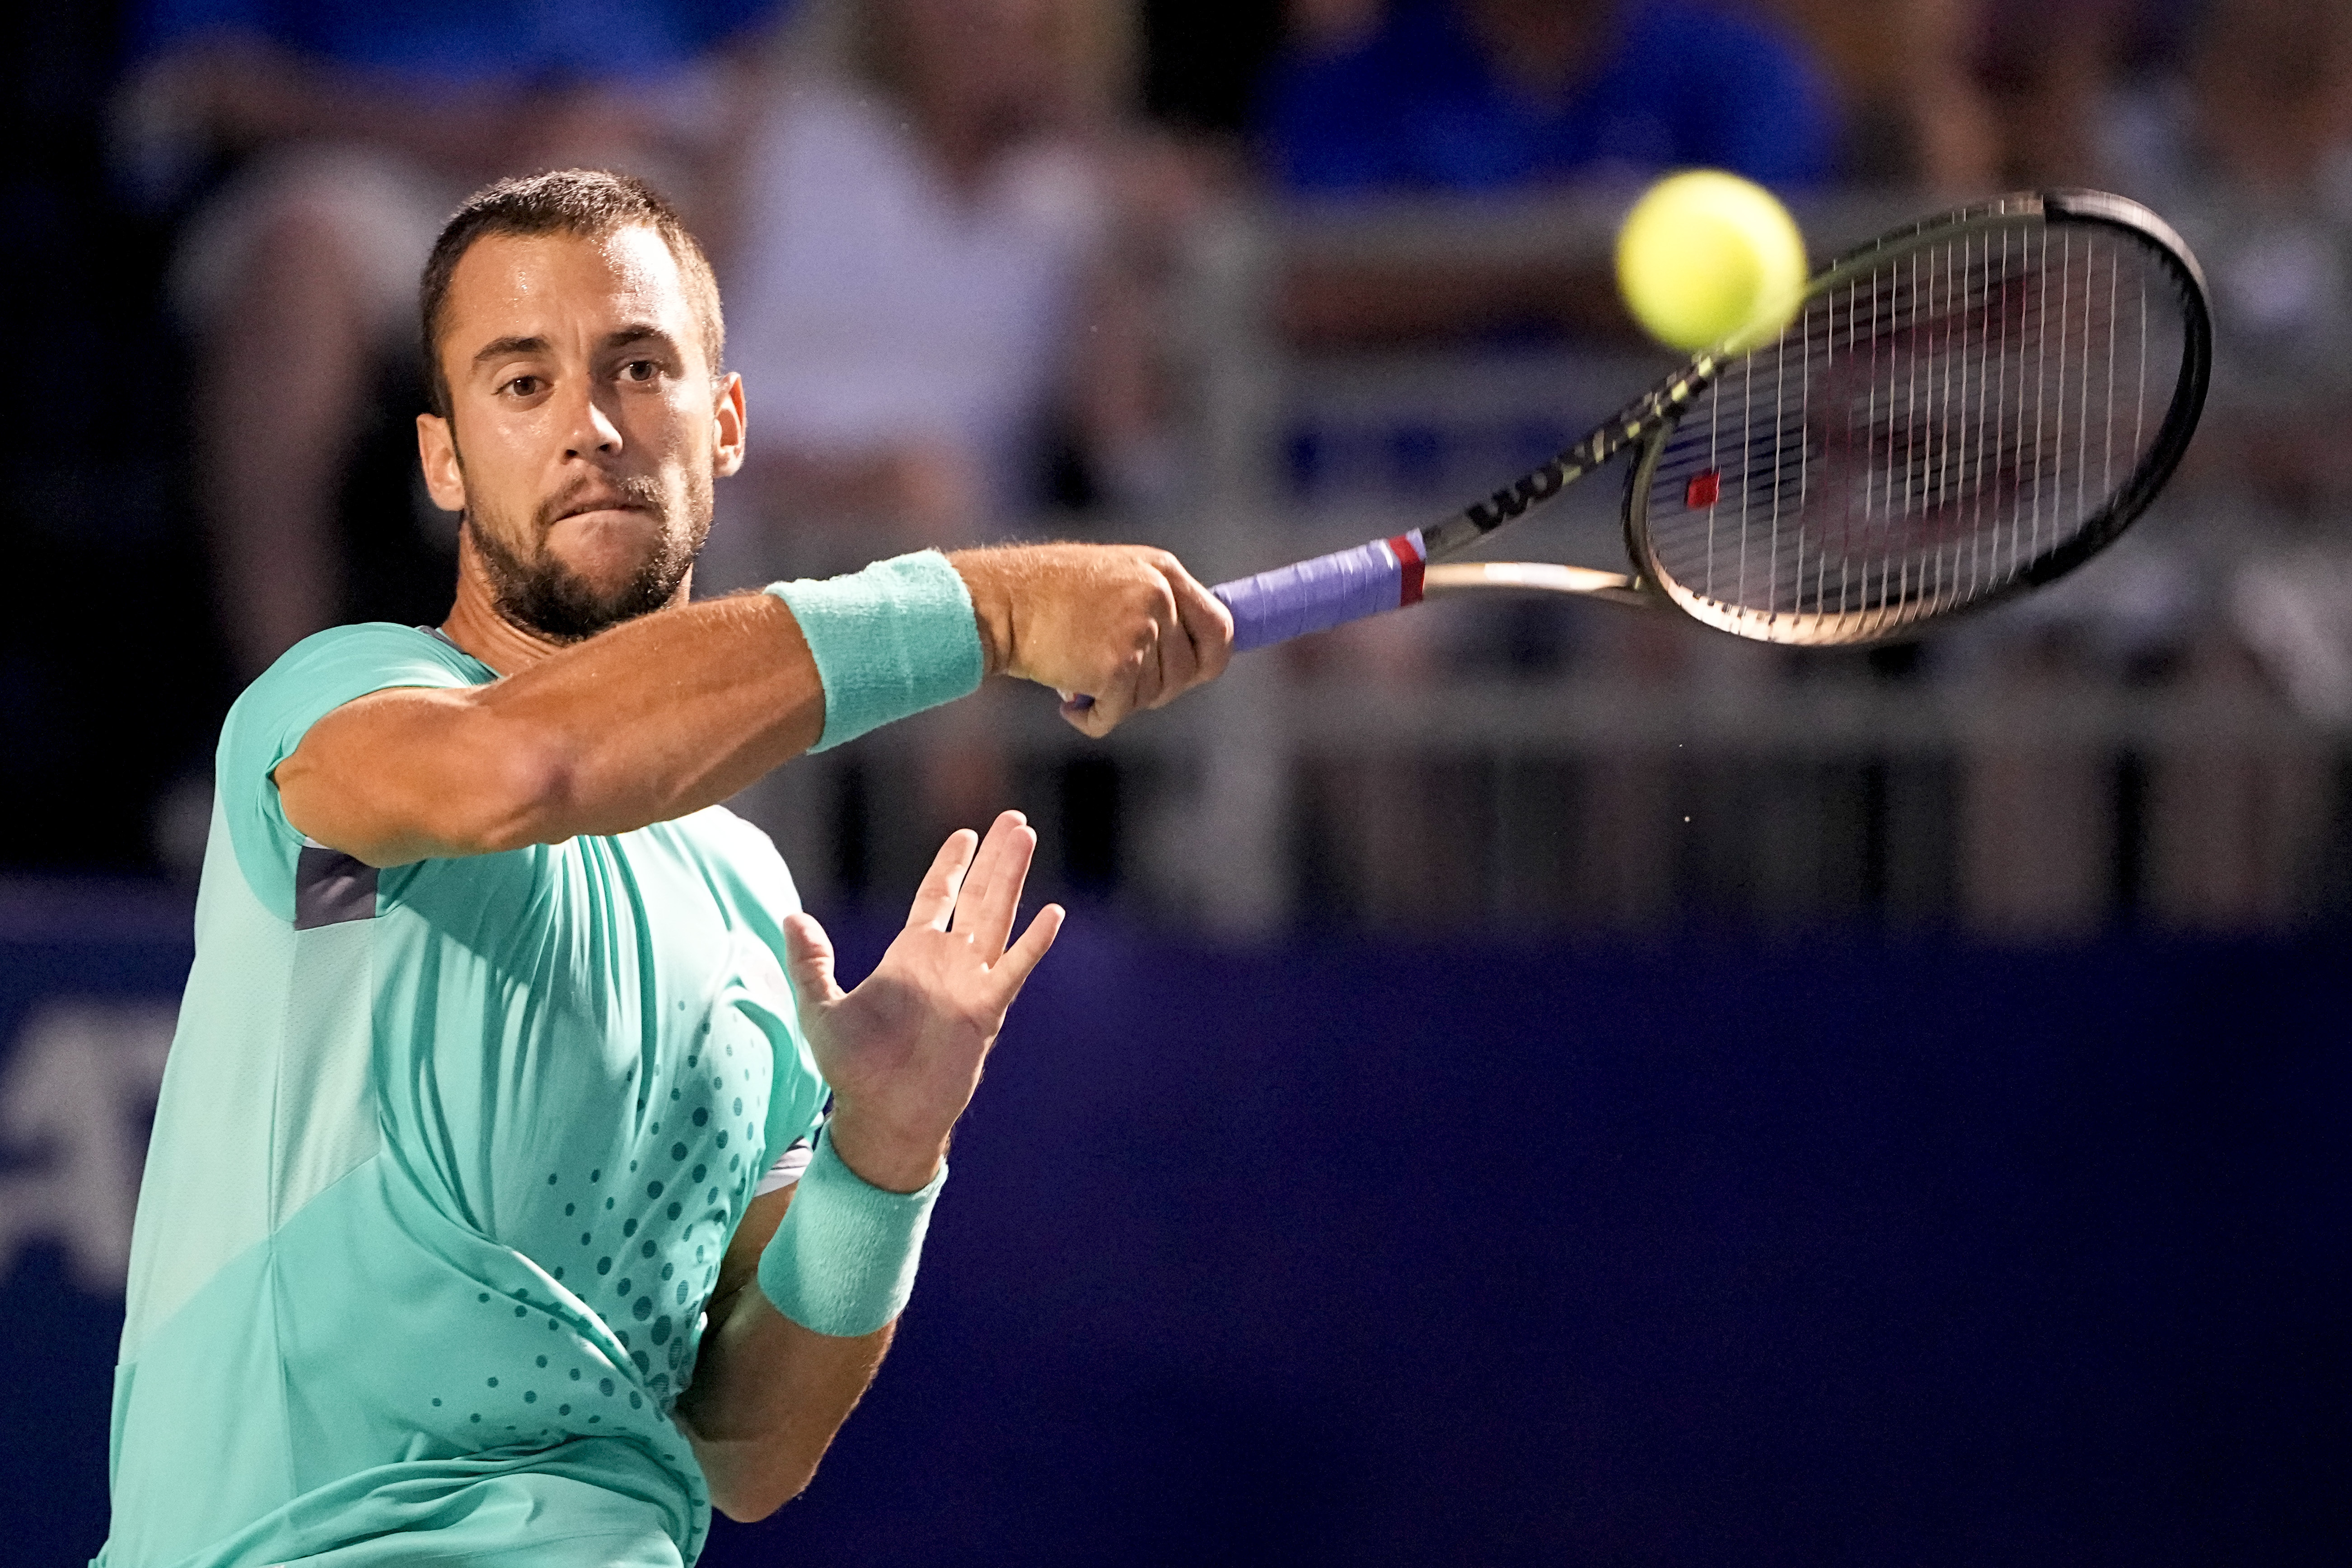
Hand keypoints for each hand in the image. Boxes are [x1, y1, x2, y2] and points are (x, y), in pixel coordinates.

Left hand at [781, 812, 1063, 1191]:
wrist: (882, 1117)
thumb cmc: (852, 1070)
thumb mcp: (821, 1009)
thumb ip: (810, 962)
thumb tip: (790, 917)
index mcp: (910, 957)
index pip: (936, 897)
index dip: (951, 865)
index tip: (966, 834)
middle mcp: (946, 964)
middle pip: (976, 897)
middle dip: (994, 858)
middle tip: (1013, 819)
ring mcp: (970, 985)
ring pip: (997, 918)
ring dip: (1012, 878)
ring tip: (1026, 837)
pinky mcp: (986, 1012)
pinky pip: (1013, 969)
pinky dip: (1033, 943)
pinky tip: (1052, 914)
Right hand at [950, 544, 1233, 736]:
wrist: (997, 602)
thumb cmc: (1045, 595)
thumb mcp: (1114, 579)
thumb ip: (1153, 605)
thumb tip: (1187, 656)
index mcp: (1163, 571)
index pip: (1219, 627)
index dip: (1209, 661)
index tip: (1192, 678)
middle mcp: (1159, 597)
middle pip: (1187, 672)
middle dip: (1154, 689)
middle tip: (1116, 683)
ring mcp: (1140, 630)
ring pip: (1153, 696)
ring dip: (1118, 700)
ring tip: (1081, 679)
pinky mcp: (1117, 665)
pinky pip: (1119, 714)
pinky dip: (1094, 720)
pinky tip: (1068, 706)